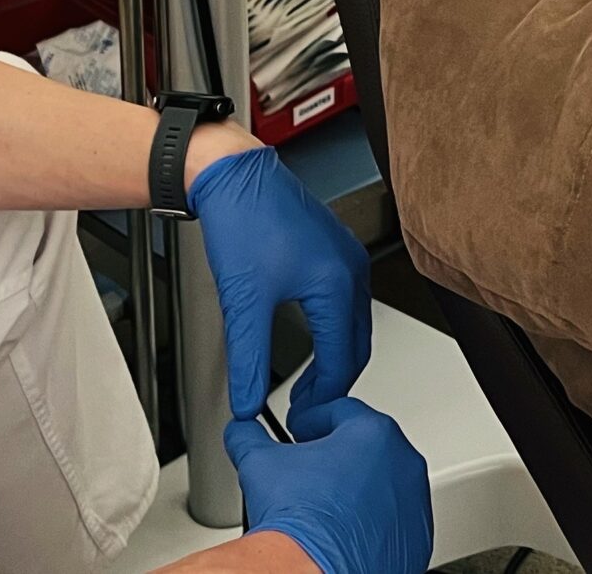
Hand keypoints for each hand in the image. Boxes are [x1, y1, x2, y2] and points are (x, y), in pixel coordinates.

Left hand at [191, 144, 373, 418]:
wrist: (233, 175)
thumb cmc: (242, 221)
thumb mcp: (243, 301)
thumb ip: (249, 359)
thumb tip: (248, 400)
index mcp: (336, 284)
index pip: (340, 362)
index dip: (320, 399)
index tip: (299, 417)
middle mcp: (351, 269)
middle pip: (357, 347)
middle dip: (333, 383)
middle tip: (306, 407)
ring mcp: (347, 257)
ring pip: (356, 325)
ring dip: (337, 357)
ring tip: (310, 381)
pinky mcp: (336, 249)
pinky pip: (349, 302)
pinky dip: (336, 330)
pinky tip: (314, 339)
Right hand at [227, 399, 432, 573]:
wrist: (311, 572)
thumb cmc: (300, 521)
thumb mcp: (260, 464)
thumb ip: (248, 436)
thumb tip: (241, 431)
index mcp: (373, 434)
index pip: (340, 411)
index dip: (312, 421)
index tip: (298, 432)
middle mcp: (404, 466)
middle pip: (365, 448)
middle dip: (336, 456)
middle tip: (308, 470)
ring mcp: (414, 506)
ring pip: (382, 485)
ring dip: (356, 490)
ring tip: (323, 506)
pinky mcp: (415, 541)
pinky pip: (392, 522)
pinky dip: (370, 523)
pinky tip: (342, 532)